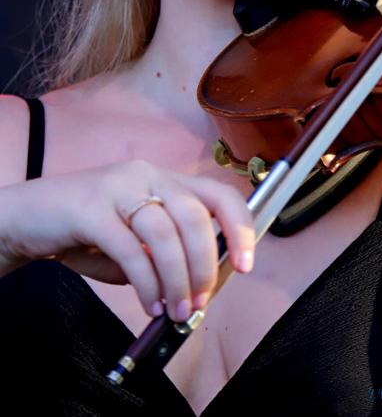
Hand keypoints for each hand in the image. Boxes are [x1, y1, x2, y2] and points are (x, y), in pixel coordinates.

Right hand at [0, 159, 254, 321]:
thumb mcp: (136, 241)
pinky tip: (149, 302)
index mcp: (165, 180)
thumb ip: (166, 255)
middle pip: (195, 216)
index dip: (241, 227)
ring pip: (165, 233)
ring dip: (177, 279)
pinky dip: (146, 281)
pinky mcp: (90, 209)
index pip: (219, 194)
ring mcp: (118, 188)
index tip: (246, 264)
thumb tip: (200, 288)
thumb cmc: (88, 233)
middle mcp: (147, 176)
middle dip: (205, 265)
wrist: (30, 218)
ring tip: (177, 311)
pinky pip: (129, 248)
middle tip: (200, 302)